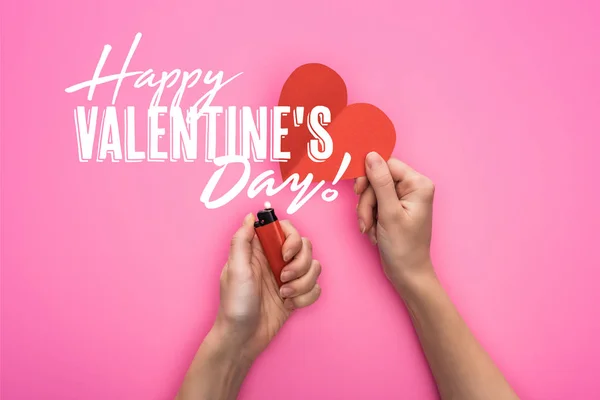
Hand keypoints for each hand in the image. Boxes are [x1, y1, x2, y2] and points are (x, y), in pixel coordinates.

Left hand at [214, 213, 320, 361]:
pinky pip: (315, 288)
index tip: (285, 254)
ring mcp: (287, 278)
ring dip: (303, 283)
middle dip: (300, 264)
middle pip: (305, 247)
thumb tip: (250, 217)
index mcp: (260, 251)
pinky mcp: (296, 295)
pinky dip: (305, 298)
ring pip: (314, 267)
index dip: (291, 238)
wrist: (242, 338)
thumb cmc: (235, 305)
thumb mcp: (234, 270)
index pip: (285, 229)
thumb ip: (241, 241)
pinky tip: (289, 306)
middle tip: (283, 278)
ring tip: (284, 295)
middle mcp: (275, 261)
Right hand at [355, 152, 434, 291]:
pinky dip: (369, 217)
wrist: (407, 274)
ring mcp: (403, 198)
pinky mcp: (394, 208)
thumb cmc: (403, 247)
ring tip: (371, 230)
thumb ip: (380, 182)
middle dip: (367, 200)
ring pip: (372, 192)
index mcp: (418, 184)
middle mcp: (413, 187)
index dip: (369, 176)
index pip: (386, 164)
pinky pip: (374, 203)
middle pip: (377, 178)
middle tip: (366, 220)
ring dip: (366, 211)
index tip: (358, 192)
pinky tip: (374, 231)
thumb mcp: (389, 213)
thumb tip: (371, 155)